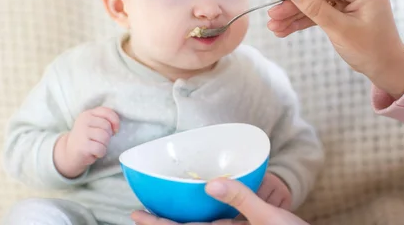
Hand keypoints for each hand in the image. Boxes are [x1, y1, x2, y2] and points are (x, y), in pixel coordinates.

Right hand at [54, 106, 119, 177]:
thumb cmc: (86, 139)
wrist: (69, 154)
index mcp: (88, 114)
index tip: (115, 130)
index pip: (107, 112)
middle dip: (108, 136)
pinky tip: (94, 153)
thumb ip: (103, 120)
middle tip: (100, 141)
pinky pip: (101, 148)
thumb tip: (116, 127)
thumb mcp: (93, 125)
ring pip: (105, 137)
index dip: (115, 121)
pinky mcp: (83, 146)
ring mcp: (82, 133)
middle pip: (107, 126)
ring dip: (104, 145)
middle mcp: (84, 121)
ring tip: (96, 146)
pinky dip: (100, 153)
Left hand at [131, 178, 308, 224]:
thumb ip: (241, 199)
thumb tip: (211, 184)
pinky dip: (199, 216)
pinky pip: (213, 224)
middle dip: (161, 223)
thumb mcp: (268, 218)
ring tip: (160, 210)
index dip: (157, 224)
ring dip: (177, 220)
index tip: (135, 215)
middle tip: (138, 213)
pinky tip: (198, 206)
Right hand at [267, 0, 403, 98]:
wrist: (387, 70)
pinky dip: (304, 20)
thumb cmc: (372, 50)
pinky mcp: (344, 9)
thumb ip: (314, 7)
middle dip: (294, 5)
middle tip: (273, 15)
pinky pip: (319, 11)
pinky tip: (285, 29)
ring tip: (275, 26)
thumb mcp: (339, 29)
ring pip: (315, 1)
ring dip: (295, 14)